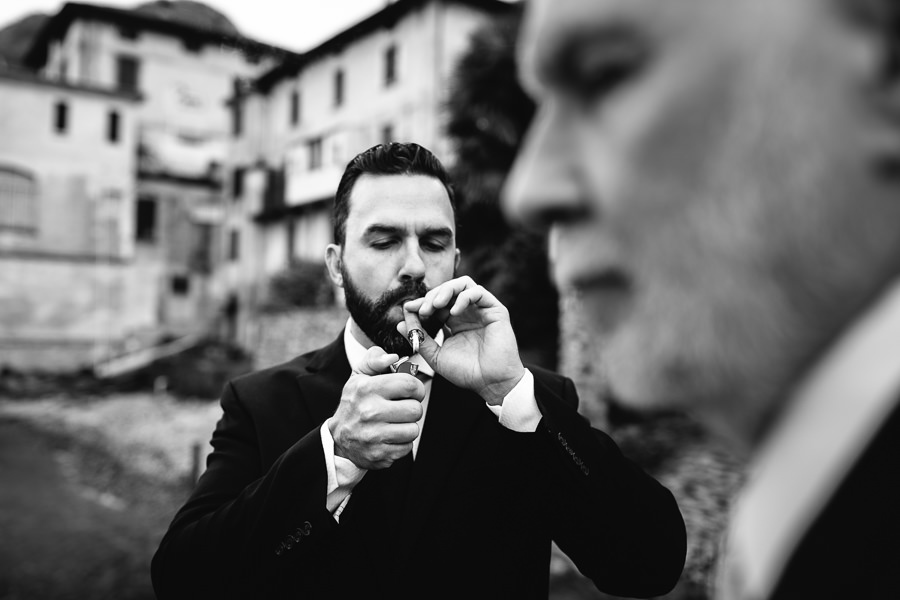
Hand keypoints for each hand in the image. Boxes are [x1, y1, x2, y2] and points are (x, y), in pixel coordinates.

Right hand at [329, 346, 424, 469]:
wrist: (338, 438)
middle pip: (415, 409)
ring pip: (413, 430)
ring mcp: (374, 435)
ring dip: (408, 426)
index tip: (411, 392)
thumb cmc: (354, 403)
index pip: (409, 385)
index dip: (416, 388)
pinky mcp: (379, 454)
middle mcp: (369, 412)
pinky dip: (402, 443)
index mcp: (367, 389)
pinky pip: (407, 447)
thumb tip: (392, 356)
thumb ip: (375, 360)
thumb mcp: (359, 376)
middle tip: (401, 408)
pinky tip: (390, 436)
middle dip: (412, 408)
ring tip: (395, 423)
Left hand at [399, 276, 524, 405]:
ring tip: (435, 305)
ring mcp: (481, 310)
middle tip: (422, 310)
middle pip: (447, 290)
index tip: (408, 309)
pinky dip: (463, 297)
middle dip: (431, 296)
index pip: (436, 303)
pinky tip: (454, 312)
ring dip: (446, 290)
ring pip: (463, 284)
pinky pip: (478, 292)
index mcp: (453, 322)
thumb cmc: (466, 372)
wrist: (491, 384)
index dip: (421, 303)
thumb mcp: (436, 356)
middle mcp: (467, 313)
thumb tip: (400, 324)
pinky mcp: (496, 310)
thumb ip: (420, 338)